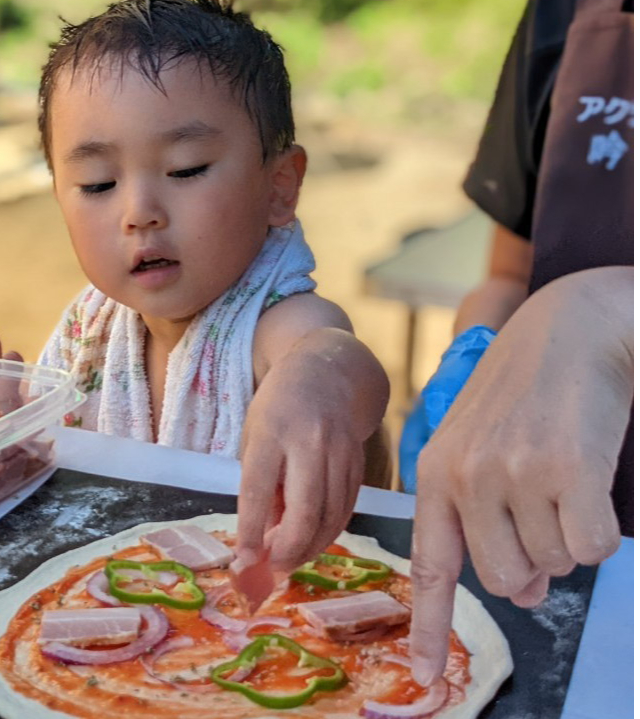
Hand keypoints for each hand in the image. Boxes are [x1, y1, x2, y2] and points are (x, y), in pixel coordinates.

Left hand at [236, 334, 375, 578]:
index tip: (244, 560)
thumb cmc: (279, 408)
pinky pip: (346, 509)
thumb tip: (261, 540)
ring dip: (309, 548)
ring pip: (330, 516)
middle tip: (273, 570)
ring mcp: (340, 452)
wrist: (329, 374)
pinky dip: (329, 533)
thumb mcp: (255, 436)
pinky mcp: (360, 463)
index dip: (251, 531)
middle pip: (304, 510)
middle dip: (288, 549)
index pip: (258, 490)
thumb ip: (259, 484)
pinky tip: (313, 543)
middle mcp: (310, 442)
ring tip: (289, 561)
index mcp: (272, 431)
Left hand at [409, 269, 632, 686]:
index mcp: (437, 475)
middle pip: (504, 580)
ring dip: (567, 536)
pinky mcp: (566, 471)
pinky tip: (590, 478)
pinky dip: (601, 528)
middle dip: (533, 561)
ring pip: (552, 564)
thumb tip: (526, 592)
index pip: (429, 566)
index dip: (429, 626)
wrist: (571, 328)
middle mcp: (466, 478)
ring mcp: (513, 474)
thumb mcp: (487, 452)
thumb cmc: (527, 395)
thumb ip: (490, 522)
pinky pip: (592, 548)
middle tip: (545, 510)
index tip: (426, 676)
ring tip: (564, 476)